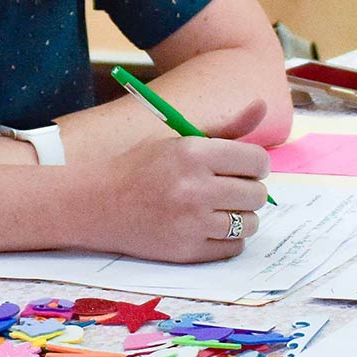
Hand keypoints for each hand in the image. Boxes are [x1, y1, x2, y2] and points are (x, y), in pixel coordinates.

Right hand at [86, 100, 271, 263]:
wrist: (94, 202)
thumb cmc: (139, 167)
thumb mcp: (178, 139)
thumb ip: (226, 128)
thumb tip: (262, 105)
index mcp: (192, 153)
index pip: (257, 160)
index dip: (252, 163)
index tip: (239, 166)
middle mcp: (195, 188)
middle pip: (257, 194)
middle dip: (245, 189)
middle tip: (223, 187)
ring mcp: (191, 223)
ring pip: (250, 223)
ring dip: (238, 216)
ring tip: (214, 208)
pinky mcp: (187, 251)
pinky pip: (234, 247)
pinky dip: (226, 238)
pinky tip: (204, 226)